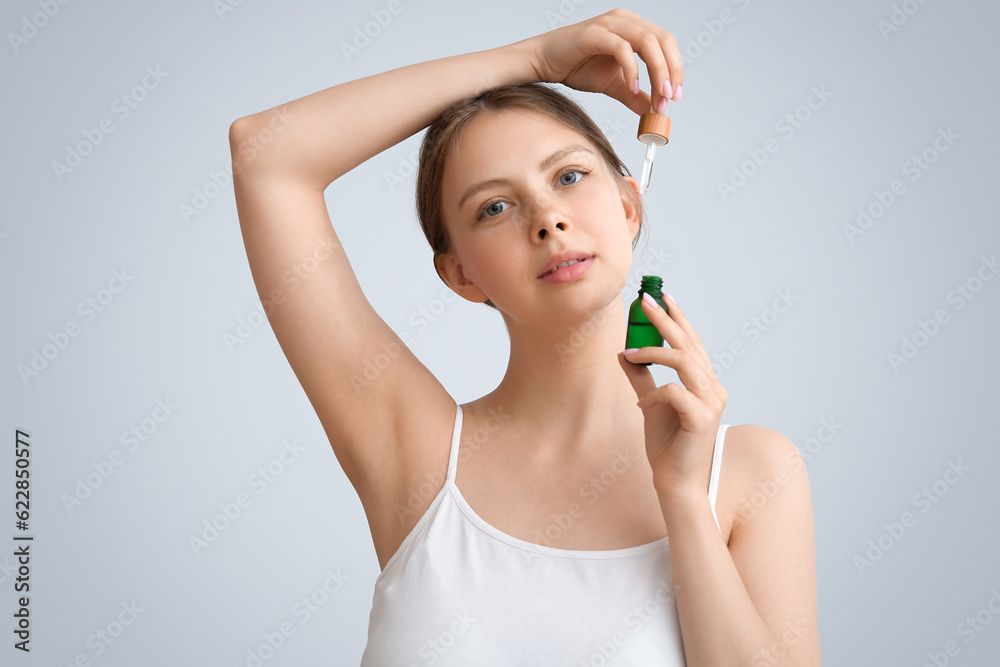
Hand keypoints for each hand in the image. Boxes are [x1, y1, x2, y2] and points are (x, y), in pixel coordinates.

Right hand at [524, 8, 682, 116]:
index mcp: (634, 28)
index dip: (676, 69)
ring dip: (657, 71)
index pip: (666, 43)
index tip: (674, 98)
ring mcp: (610, 24)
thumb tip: (653, 110)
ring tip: (656, 97)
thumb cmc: (576, 67)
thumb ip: (633, 95)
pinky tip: (633, 88)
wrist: (544, 62)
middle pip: (663, 40)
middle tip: (669, 99)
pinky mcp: (595, 33)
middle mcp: (626, 20)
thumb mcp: (612, 85)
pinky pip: (622, 49)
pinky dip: (632, 69)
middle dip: (671, 71)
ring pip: (647, 42)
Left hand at [617, 293, 726, 498]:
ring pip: (683, 362)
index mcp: (705, 383)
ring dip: (653, 352)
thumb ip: (641, 377)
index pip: (692, 342)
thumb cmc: (667, 445)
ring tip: (631, 353)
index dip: (678, 317)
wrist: (675, 481)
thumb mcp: (650, 403)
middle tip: (644, 299)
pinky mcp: (702, 418)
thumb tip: (623, 353)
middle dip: (665, 319)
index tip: (660, 296)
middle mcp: (713, 388)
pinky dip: (653, 394)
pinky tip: (643, 405)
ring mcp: (711, 402)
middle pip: (689, 344)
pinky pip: (674, 392)